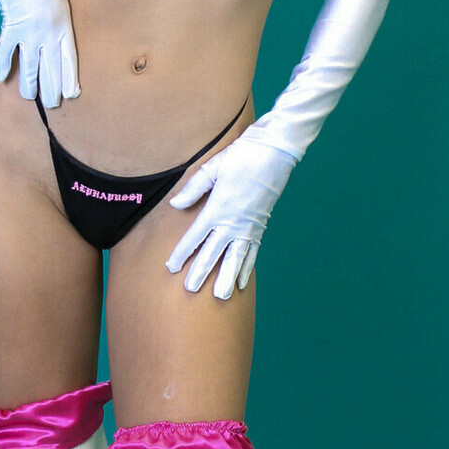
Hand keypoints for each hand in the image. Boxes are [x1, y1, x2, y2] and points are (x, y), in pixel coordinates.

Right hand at [0, 0, 80, 107]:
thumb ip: (58, 15)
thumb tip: (58, 28)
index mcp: (64, 24)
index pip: (69, 58)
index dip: (70, 78)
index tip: (71, 94)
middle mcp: (49, 31)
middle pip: (51, 67)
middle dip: (52, 88)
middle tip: (52, 104)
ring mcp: (30, 30)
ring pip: (30, 65)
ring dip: (30, 85)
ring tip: (30, 98)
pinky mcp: (11, 26)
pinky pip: (7, 52)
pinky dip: (3, 66)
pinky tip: (2, 79)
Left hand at [166, 129, 297, 299]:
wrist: (276, 152)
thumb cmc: (243, 155)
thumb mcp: (213, 167)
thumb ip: (194, 188)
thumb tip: (175, 204)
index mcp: (218, 208)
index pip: (195, 237)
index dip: (182, 253)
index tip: (171, 267)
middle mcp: (233, 223)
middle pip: (213, 253)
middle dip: (201, 272)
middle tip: (190, 289)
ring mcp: (248, 227)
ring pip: (235, 259)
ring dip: (227, 278)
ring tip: (222, 296)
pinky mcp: (260, 227)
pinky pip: (252, 253)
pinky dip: (246, 269)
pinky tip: (242, 283)